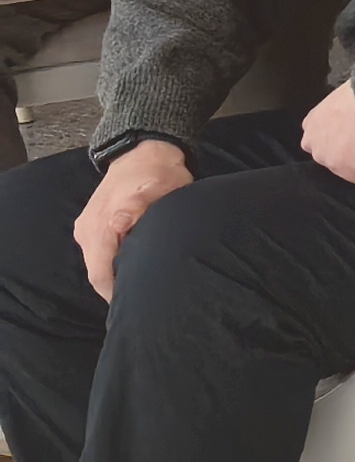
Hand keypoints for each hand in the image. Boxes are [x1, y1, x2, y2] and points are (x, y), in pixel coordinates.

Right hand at [73, 139, 189, 301]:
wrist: (144, 153)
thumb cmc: (157, 173)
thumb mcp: (159, 188)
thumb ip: (140, 207)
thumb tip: (120, 223)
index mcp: (100, 227)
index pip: (101, 276)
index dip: (116, 295)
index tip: (137, 308)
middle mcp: (87, 231)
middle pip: (98, 275)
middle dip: (117, 290)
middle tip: (145, 302)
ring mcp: (87, 229)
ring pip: (98, 266)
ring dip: (115, 277)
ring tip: (141, 289)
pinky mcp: (93, 226)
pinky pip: (100, 254)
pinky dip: (114, 265)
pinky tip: (134, 269)